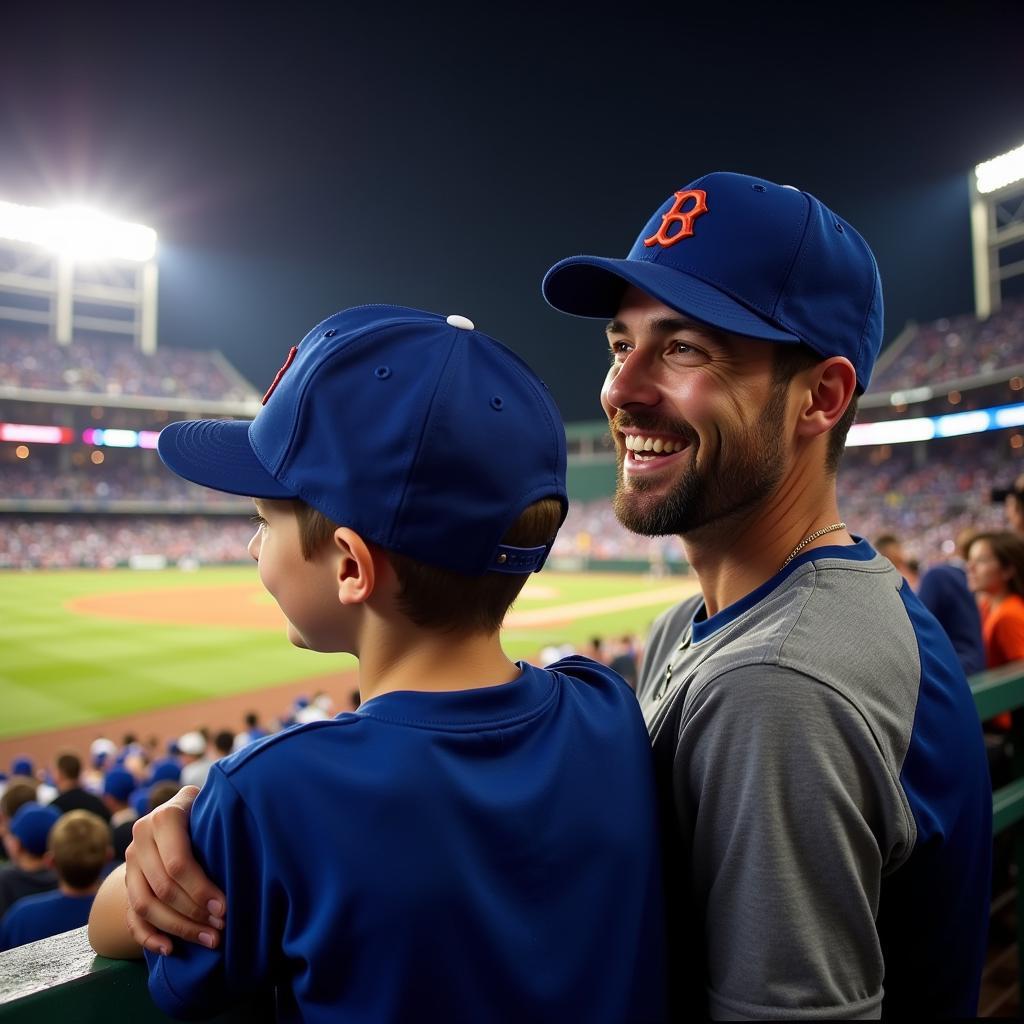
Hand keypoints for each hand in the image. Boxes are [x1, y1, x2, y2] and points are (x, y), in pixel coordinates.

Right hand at [124, 785, 225, 953]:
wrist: (171, 813)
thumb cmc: (203, 810)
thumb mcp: (210, 803)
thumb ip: (220, 813)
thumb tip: (251, 833)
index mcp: (163, 818)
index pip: (177, 863)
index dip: (200, 889)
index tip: (224, 908)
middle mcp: (140, 841)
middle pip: (163, 889)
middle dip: (194, 913)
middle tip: (221, 928)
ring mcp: (130, 866)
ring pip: (146, 906)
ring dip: (177, 928)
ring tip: (209, 940)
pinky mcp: (125, 886)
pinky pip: (131, 917)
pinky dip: (148, 937)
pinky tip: (170, 949)